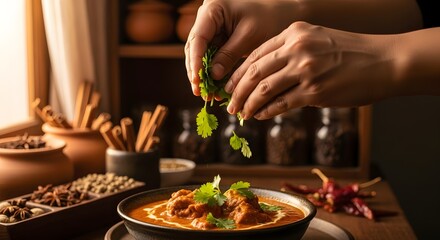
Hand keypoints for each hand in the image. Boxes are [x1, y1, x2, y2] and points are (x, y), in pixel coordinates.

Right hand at [185, 0, 296, 95]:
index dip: (196, 61)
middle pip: (195, 47)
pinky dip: (214, 73)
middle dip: (197, 71)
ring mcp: (212, 28)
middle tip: (200, 93)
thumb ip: (229, 54)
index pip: (198, 38)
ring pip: (201, 55)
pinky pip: (212, 57)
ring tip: (208, 95)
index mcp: (213, 10)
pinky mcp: (220, 39)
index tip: (198, 81)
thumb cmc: (270, 18)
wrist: (285, 13)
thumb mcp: (249, 36)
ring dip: (203, 75)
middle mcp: (208, 18)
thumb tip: (212, 76)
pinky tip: (216, 89)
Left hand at [225, 21, 396, 119]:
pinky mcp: (315, 91)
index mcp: (294, 33)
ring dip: (249, 104)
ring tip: (242, 114)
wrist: (383, 61)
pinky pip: (282, 104)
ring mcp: (306, 70)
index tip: (229, 86)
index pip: (255, 54)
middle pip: (255, 72)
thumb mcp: (316, 40)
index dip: (238, 73)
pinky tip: (260, 115)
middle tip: (229, 105)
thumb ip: (289, 52)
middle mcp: (297, 48)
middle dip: (237, 91)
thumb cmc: (350, 52)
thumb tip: (262, 77)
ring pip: (264, 89)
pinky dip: (267, 111)